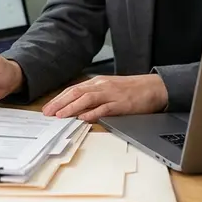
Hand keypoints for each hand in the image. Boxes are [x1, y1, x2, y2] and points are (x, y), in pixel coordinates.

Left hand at [42, 74, 168, 122]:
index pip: (73, 90)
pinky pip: (105, 108)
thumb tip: (77, 108)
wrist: (154, 87)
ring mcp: (111, 94)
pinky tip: (83, 118)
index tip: (48, 108)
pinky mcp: (122, 103)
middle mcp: (102, 86)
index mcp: (98, 83)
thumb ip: (94, 96)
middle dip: (60, 103)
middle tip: (47, 113)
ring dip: (72, 107)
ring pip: (87, 98)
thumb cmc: (132, 90)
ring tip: (60, 116)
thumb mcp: (109, 89)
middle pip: (76, 92)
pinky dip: (93, 113)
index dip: (59, 99)